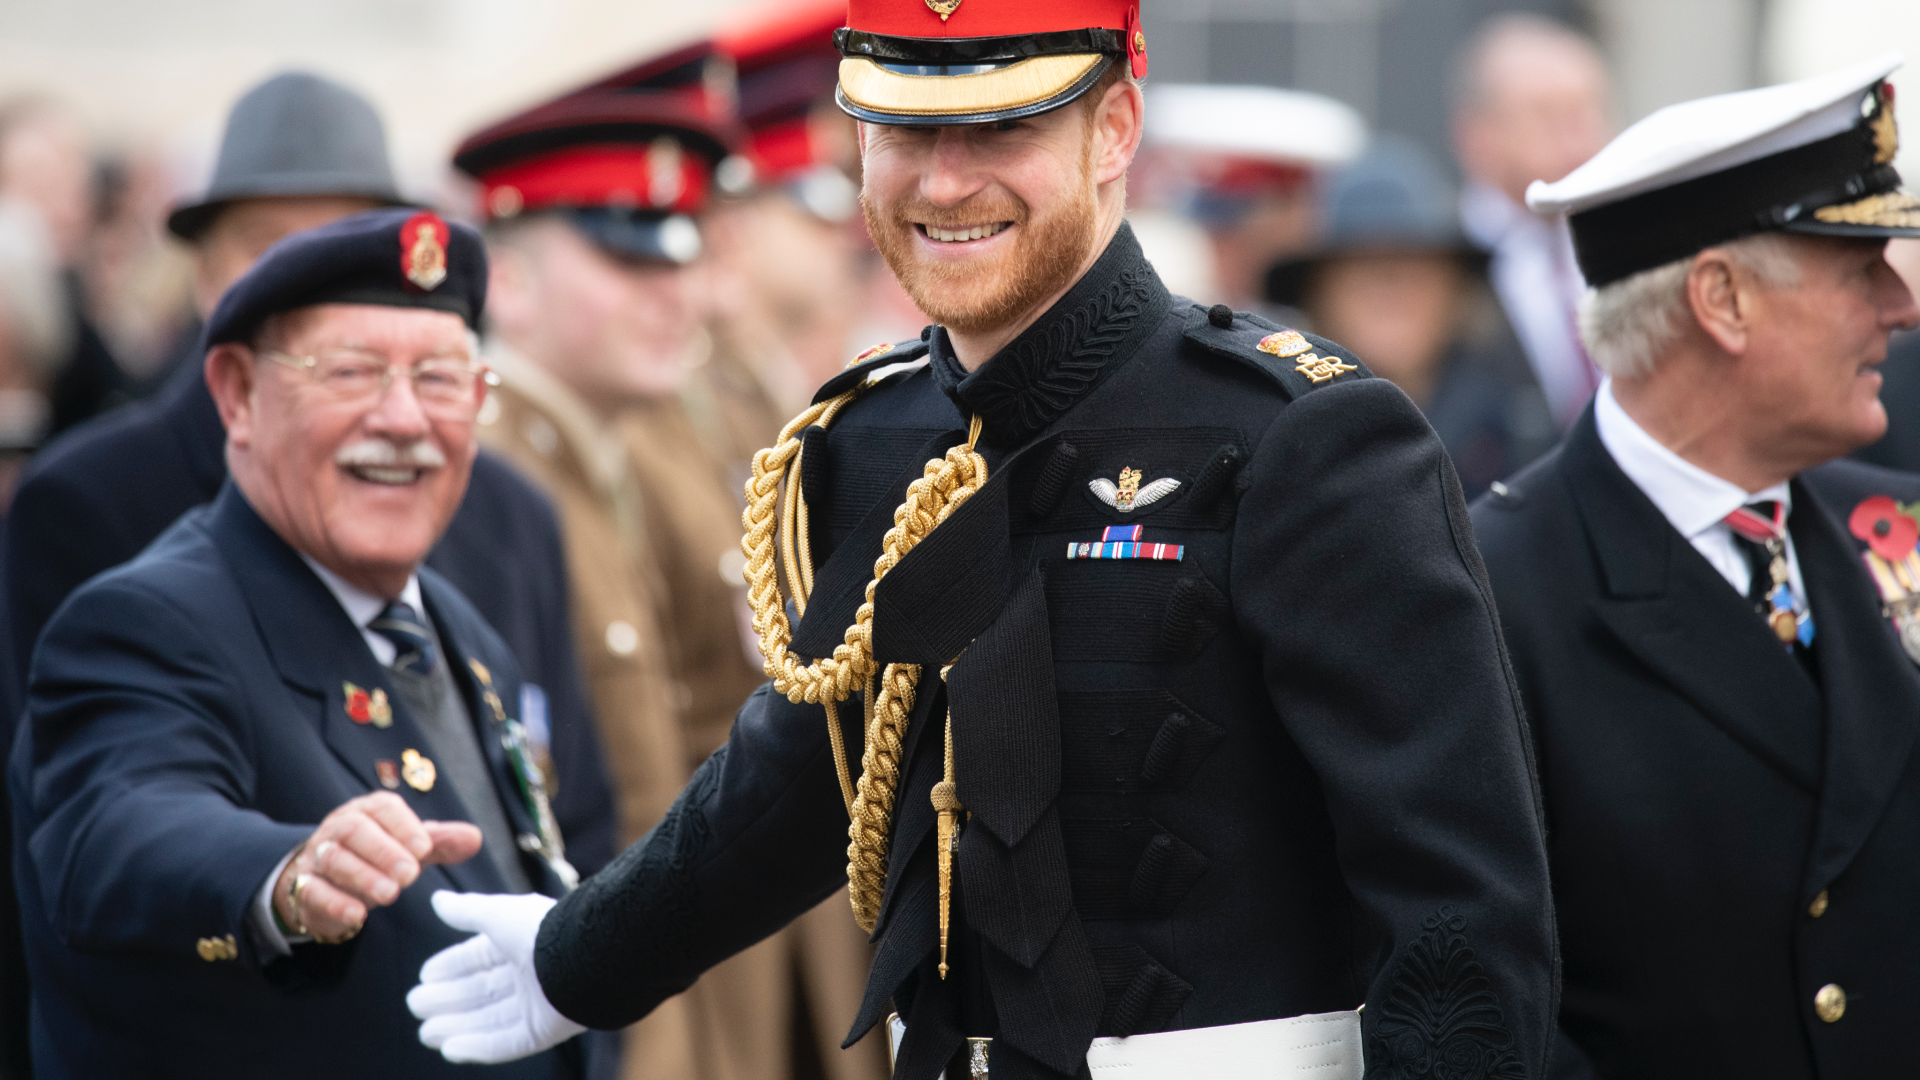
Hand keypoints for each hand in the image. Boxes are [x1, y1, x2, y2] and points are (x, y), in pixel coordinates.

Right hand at [275, 792, 481, 943]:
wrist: (323, 880)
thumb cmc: (375, 856)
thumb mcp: (408, 847)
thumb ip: (440, 842)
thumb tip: (475, 838)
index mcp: (368, 812)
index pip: (383, 807)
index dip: (403, 825)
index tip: (424, 849)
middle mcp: (340, 829)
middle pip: (355, 830)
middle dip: (384, 850)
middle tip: (410, 874)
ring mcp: (318, 857)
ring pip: (334, 859)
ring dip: (363, 875)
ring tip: (391, 894)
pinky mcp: (304, 887)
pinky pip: (313, 891)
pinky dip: (335, 902)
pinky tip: (358, 915)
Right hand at [408, 891, 585, 1062]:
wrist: (586, 957)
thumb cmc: (542, 930)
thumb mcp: (497, 914)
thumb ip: (466, 911)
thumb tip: (437, 900)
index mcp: (521, 943)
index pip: (480, 957)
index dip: (451, 967)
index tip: (424, 976)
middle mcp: (529, 974)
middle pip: (481, 991)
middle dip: (448, 999)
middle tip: (415, 1005)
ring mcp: (538, 1004)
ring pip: (489, 1020)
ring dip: (456, 1027)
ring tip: (426, 1032)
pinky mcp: (545, 1031)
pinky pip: (507, 1042)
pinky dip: (478, 1047)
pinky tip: (450, 1049)